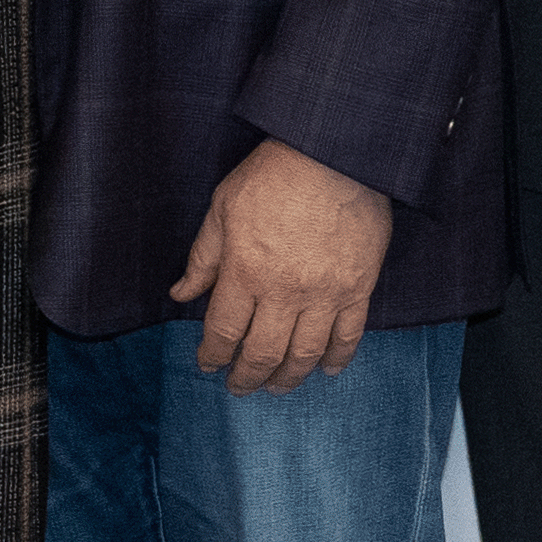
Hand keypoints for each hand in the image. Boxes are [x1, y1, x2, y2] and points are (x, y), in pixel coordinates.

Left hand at [170, 137, 397, 393]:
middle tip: (239, 387)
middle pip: (262, 352)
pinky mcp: (358, 287)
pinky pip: (348, 335)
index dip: (213, 354)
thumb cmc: (274, 175)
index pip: (224, 331)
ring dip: (288, 377)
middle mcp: (284, 291)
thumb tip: (182, 293)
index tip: (207, 364)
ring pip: (304, 353)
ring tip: (276, 387)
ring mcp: (325, 293)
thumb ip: (204, 257)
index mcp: (245, 271)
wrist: (335, 154)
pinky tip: (325, 370)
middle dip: (246, 376)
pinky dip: (336, 358)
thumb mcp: (223, 208)